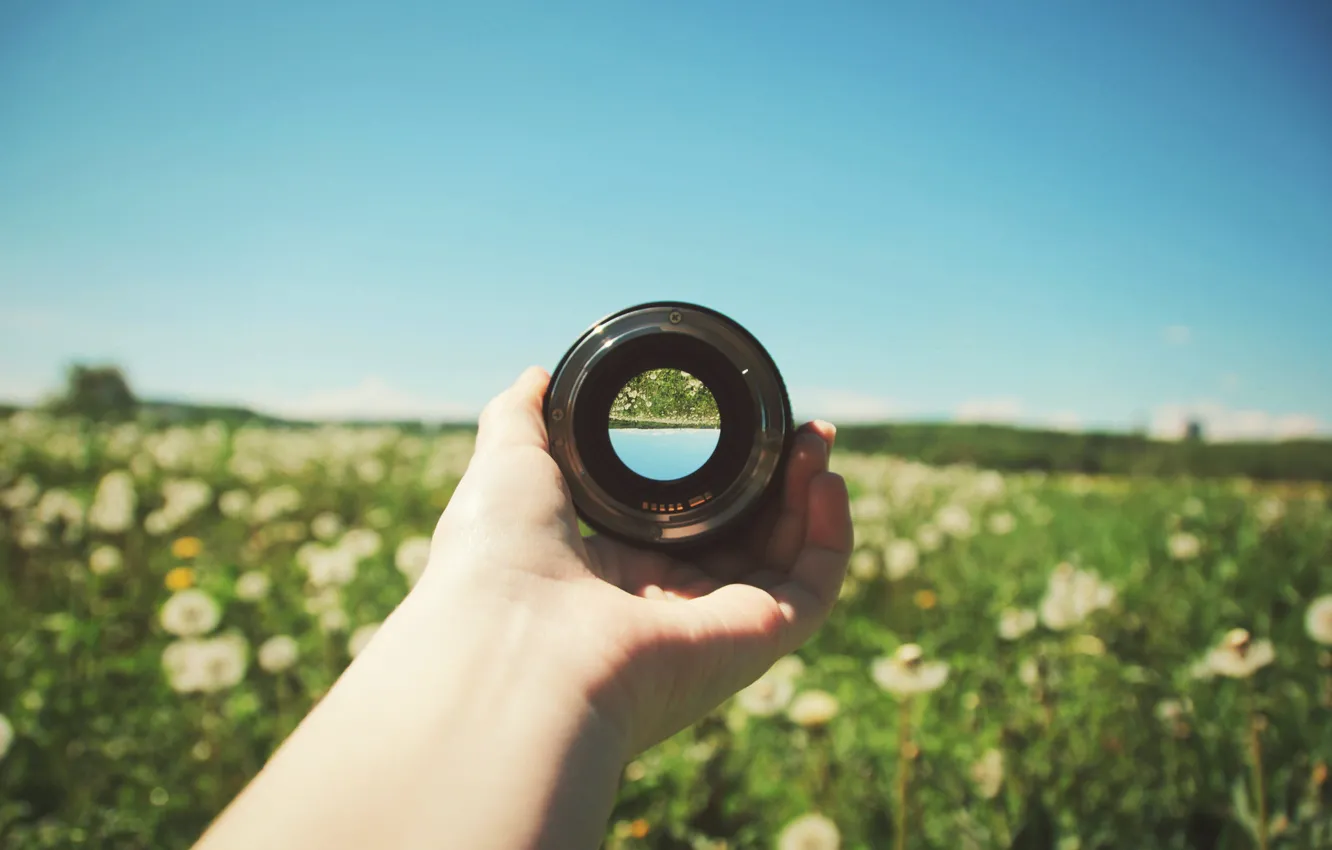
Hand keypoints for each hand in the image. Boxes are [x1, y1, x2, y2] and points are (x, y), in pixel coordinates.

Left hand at [422, 367, 853, 755]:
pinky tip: (826, 483)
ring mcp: (711, 626)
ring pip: (784, 560)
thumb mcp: (508, 463)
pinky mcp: (752, 642)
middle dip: (776, 482)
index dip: (715, 477)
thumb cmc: (499, 558)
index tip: (737, 428)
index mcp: (609, 572)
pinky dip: (830, 539)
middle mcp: (663, 605)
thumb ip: (522, 416)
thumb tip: (538, 375)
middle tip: (796, 431)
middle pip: (743, 540)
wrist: (512, 643)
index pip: (680, 525)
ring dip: (808, 497)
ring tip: (815, 439)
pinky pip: (812, 591)